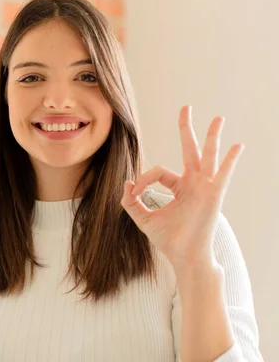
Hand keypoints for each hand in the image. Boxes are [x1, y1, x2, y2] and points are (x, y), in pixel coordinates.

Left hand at [120, 105, 244, 267]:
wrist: (183, 257)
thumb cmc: (168, 239)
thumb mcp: (143, 218)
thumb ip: (131, 202)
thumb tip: (127, 183)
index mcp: (178, 187)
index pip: (159, 171)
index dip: (143, 178)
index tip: (135, 191)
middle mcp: (193, 184)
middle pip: (190, 150)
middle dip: (187, 128)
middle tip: (185, 107)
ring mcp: (205, 187)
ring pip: (208, 156)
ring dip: (212, 136)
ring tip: (218, 118)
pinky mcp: (214, 195)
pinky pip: (223, 174)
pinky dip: (230, 160)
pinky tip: (237, 146)